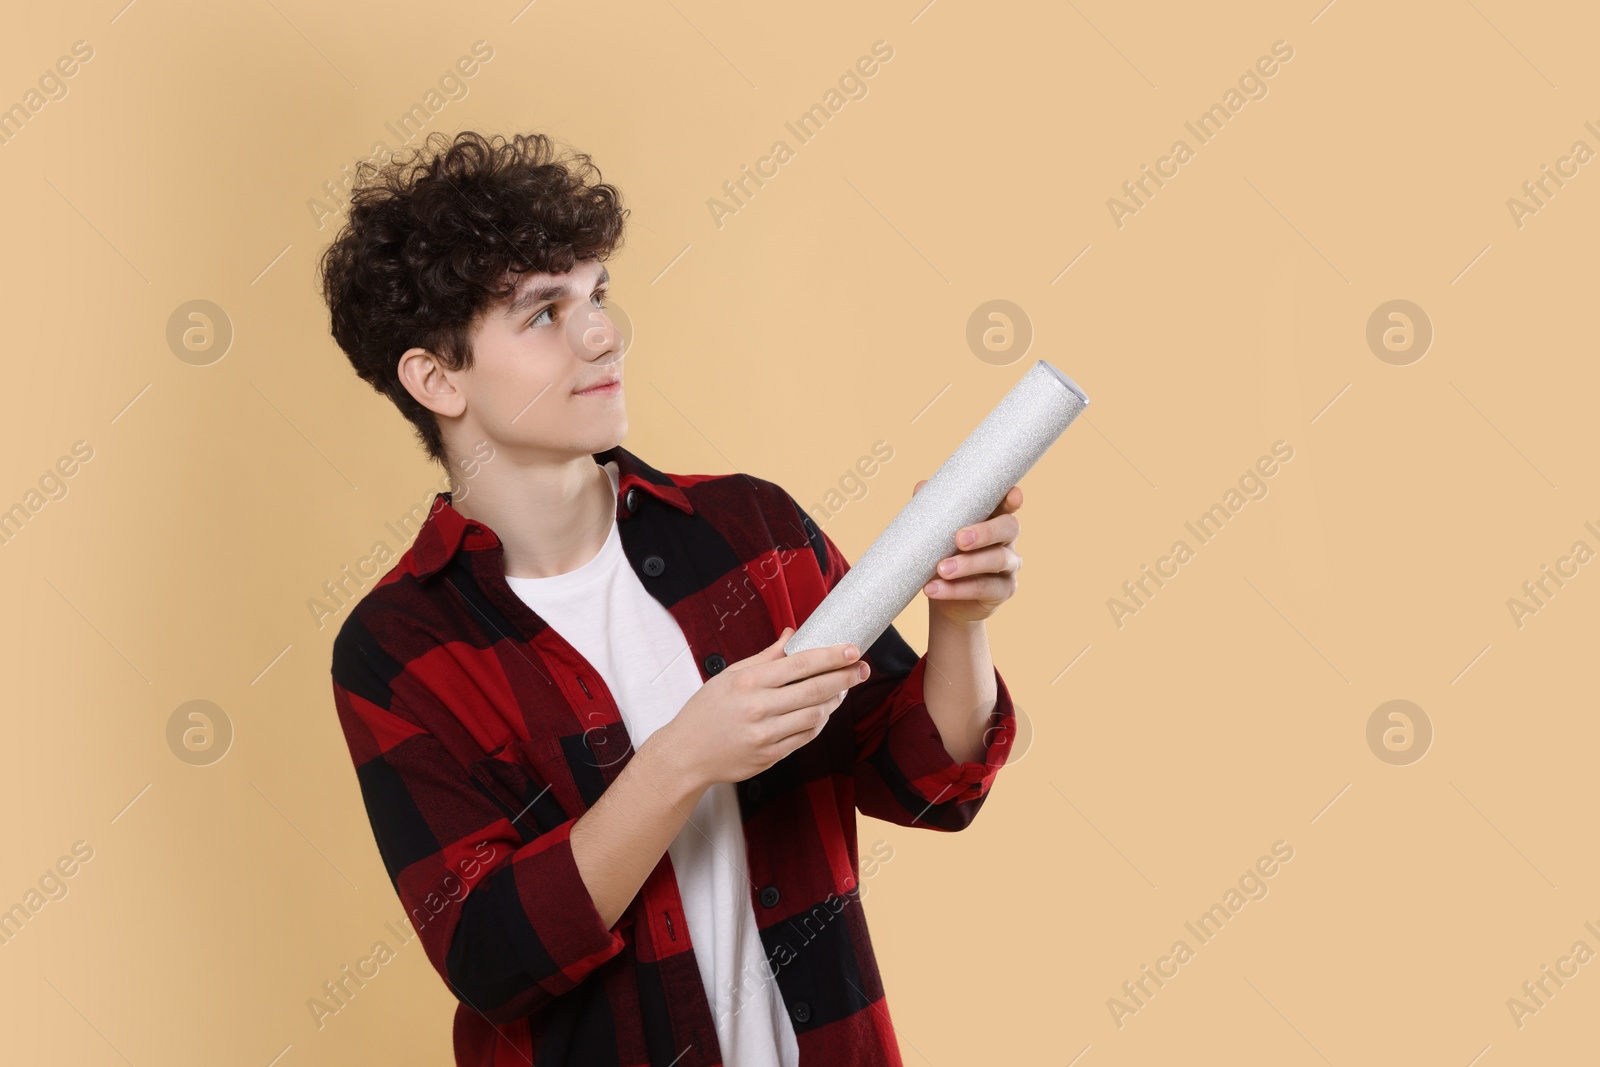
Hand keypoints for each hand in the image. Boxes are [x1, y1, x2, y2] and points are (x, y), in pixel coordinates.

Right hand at [648, 627, 869, 789]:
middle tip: (861, 669)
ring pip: (815, 716)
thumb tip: (791, 635)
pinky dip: (819, 722)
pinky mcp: (770, 756)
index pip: (799, 664)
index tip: (851, 650)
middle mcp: (759, 708)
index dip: (830, 656)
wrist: (685, 754)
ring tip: (844, 689)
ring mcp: (766, 735)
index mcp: (748, 682)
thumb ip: (765, 657)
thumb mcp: (730, 676)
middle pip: (814, 690)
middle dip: (844, 678)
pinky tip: (824, 710)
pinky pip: (805, 737)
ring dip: (835, 701)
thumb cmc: (705, 711)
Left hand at [916, 480, 1023, 625]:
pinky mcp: (1004, 590)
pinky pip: (985, 589)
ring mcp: (1009, 565)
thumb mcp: (936, 533)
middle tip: (959, 539)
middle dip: (985, 532)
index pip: (1007, 503)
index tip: (1011, 496)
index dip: (1011, 498)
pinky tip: (934, 589)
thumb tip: (922, 486)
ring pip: (997, 560)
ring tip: (941, 570)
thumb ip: (933, 510)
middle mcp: (1006, 539)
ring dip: (968, 565)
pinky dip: (958, 590)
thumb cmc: (942, 555)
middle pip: (1008, 528)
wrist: (942, 598)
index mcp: (992, 518)